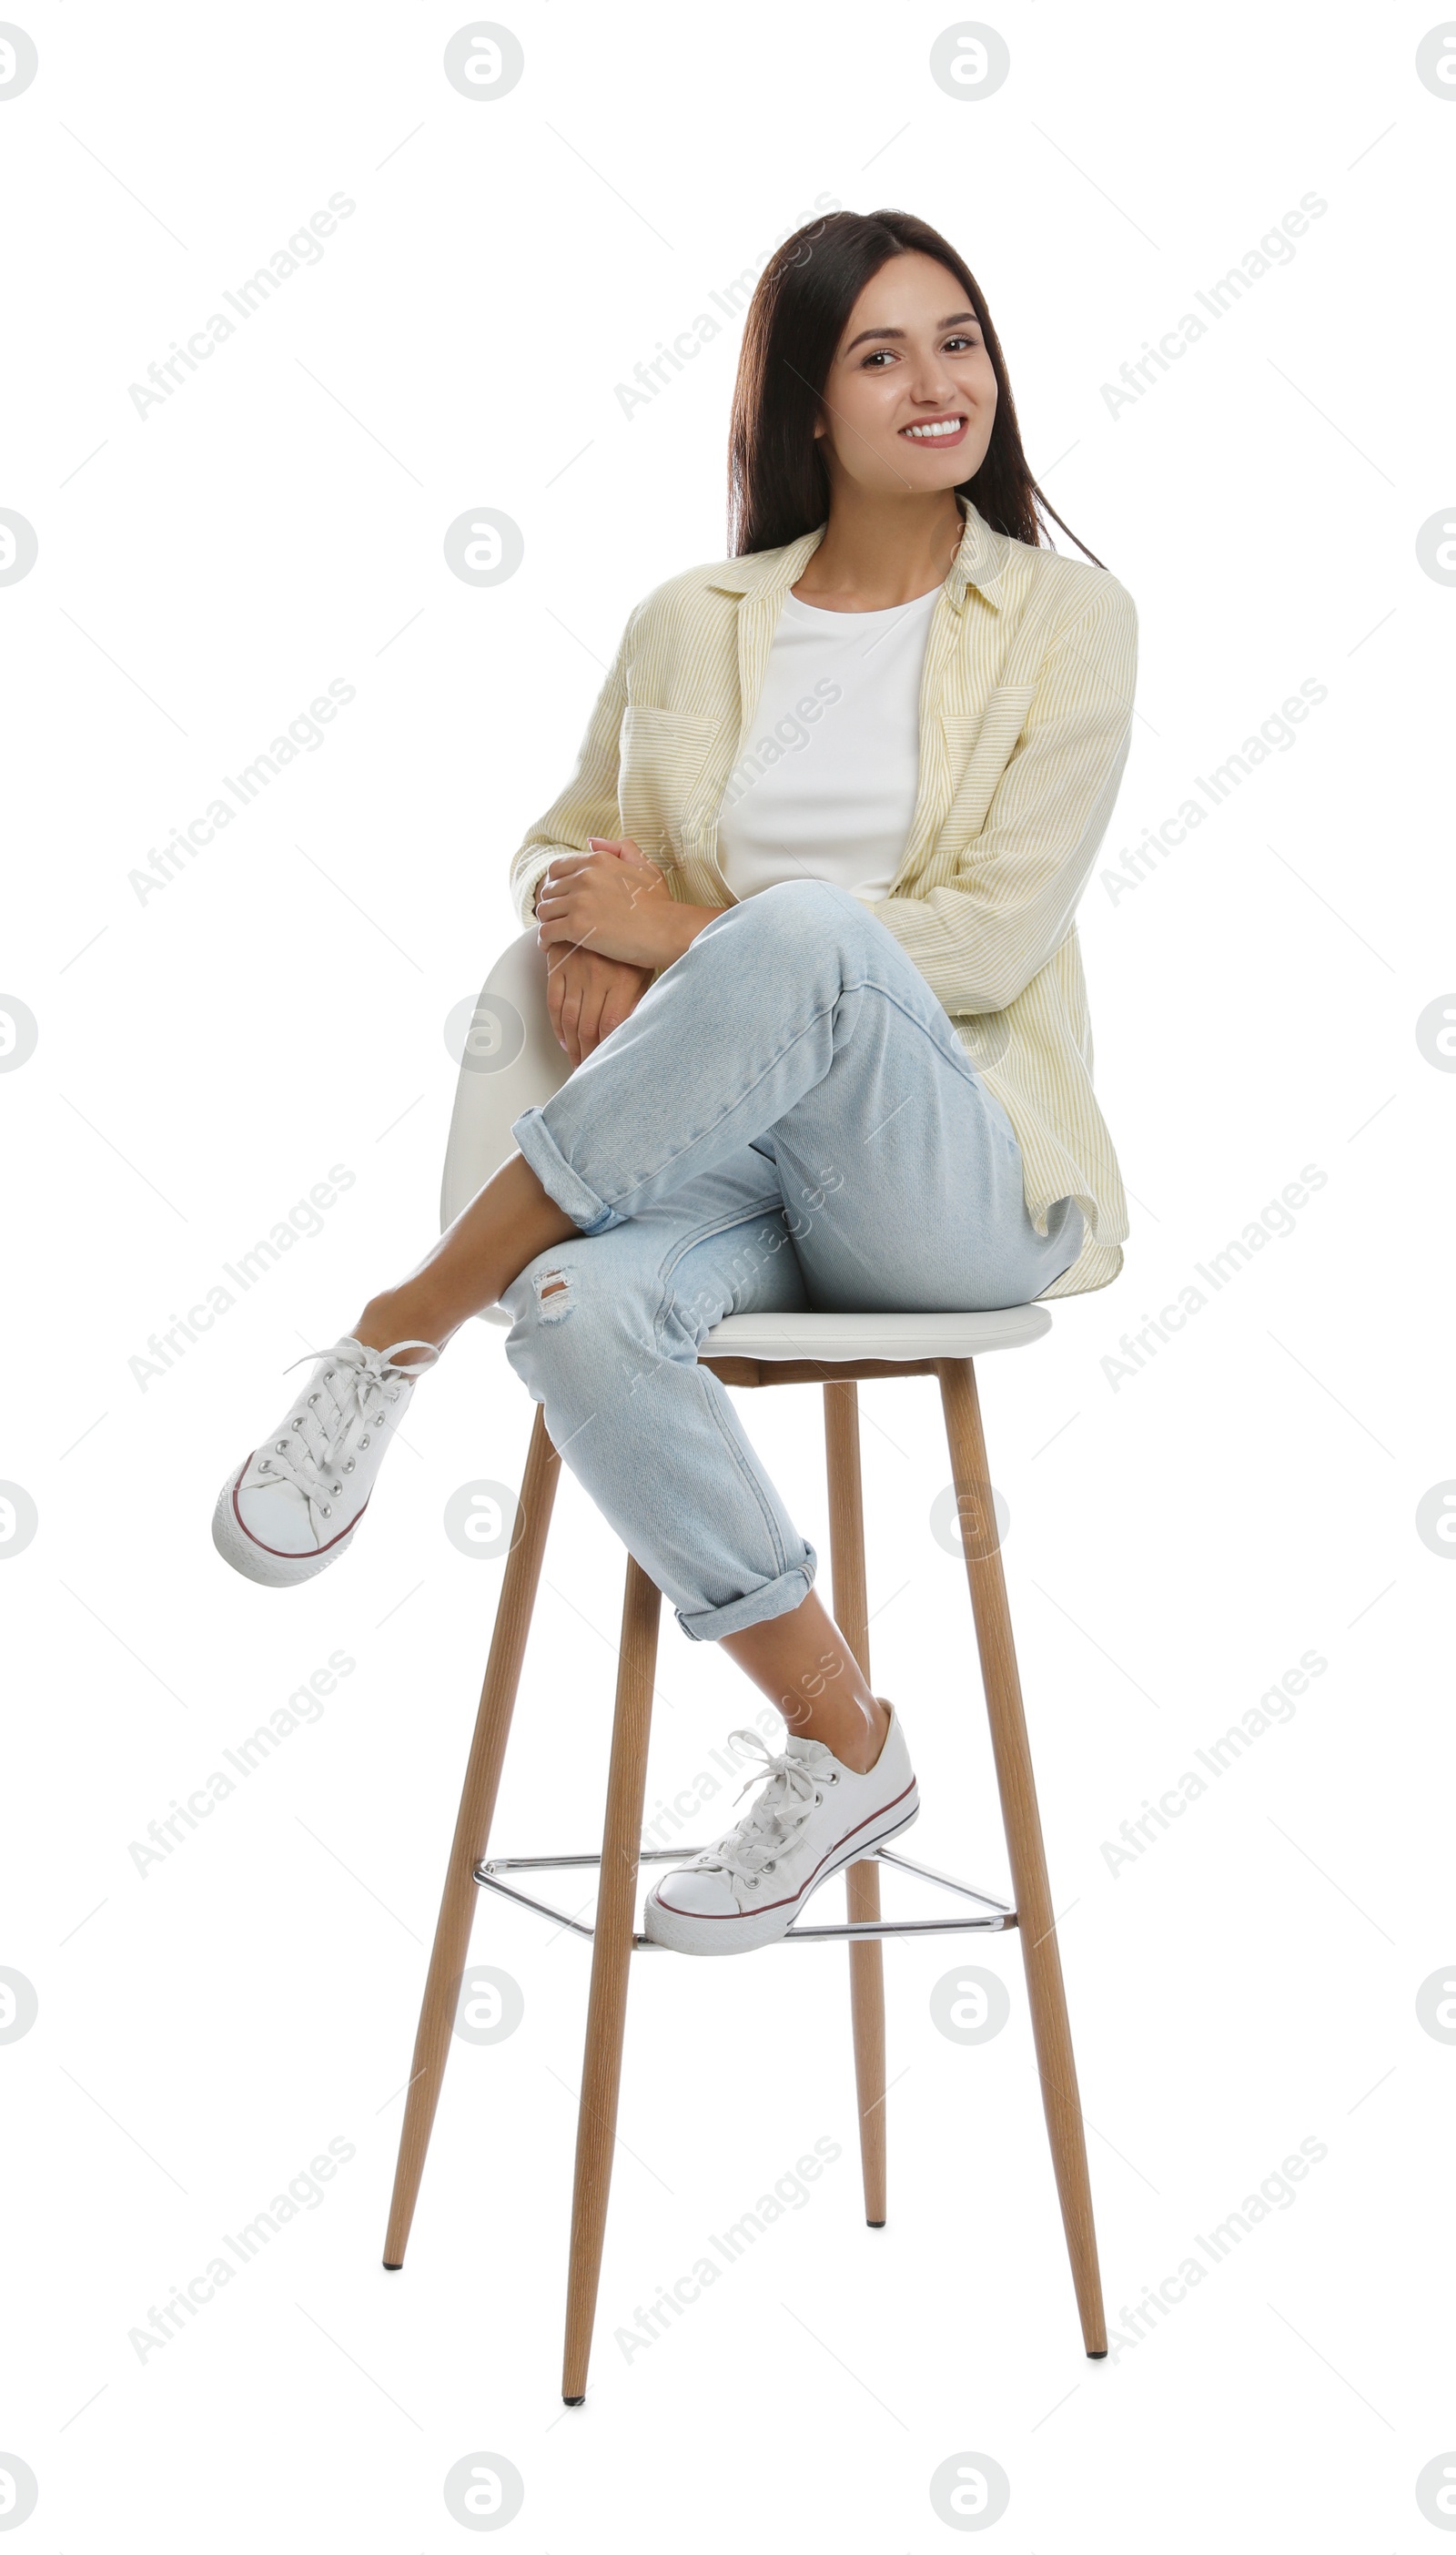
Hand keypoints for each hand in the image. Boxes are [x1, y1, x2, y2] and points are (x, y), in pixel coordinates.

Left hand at [536, 836, 717, 969]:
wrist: (669, 931)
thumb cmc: (661, 905)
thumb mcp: (646, 867)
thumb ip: (621, 849)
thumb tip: (591, 841)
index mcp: (598, 861)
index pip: (557, 869)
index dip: (555, 885)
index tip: (560, 899)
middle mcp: (585, 876)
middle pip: (548, 890)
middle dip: (551, 906)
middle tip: (557, 920)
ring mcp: (580, 901)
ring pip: (544, 910)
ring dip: (547, 923)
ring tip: (553, 934)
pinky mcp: (577, 926)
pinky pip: (547, 932)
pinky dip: (544, 941)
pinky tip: (549, 947)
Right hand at [544, 943, 652, 1067]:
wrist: (611, 903)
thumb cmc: (635, 940)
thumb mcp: (644, 970)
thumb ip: (637, 999)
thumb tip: (632, 1030)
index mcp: (620, 981)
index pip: (611, 1026)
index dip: (607, 1050)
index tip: (606, 1064)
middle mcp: (596, 977)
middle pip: (588, 1027)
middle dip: (588, 1055)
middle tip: (589, 1070)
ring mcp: (575, 971)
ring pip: (568, 1018)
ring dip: (571, 1046)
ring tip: (576, 1061)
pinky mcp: (558, 965)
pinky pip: (553, 1001)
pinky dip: (557, 1024)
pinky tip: (564, 1039)